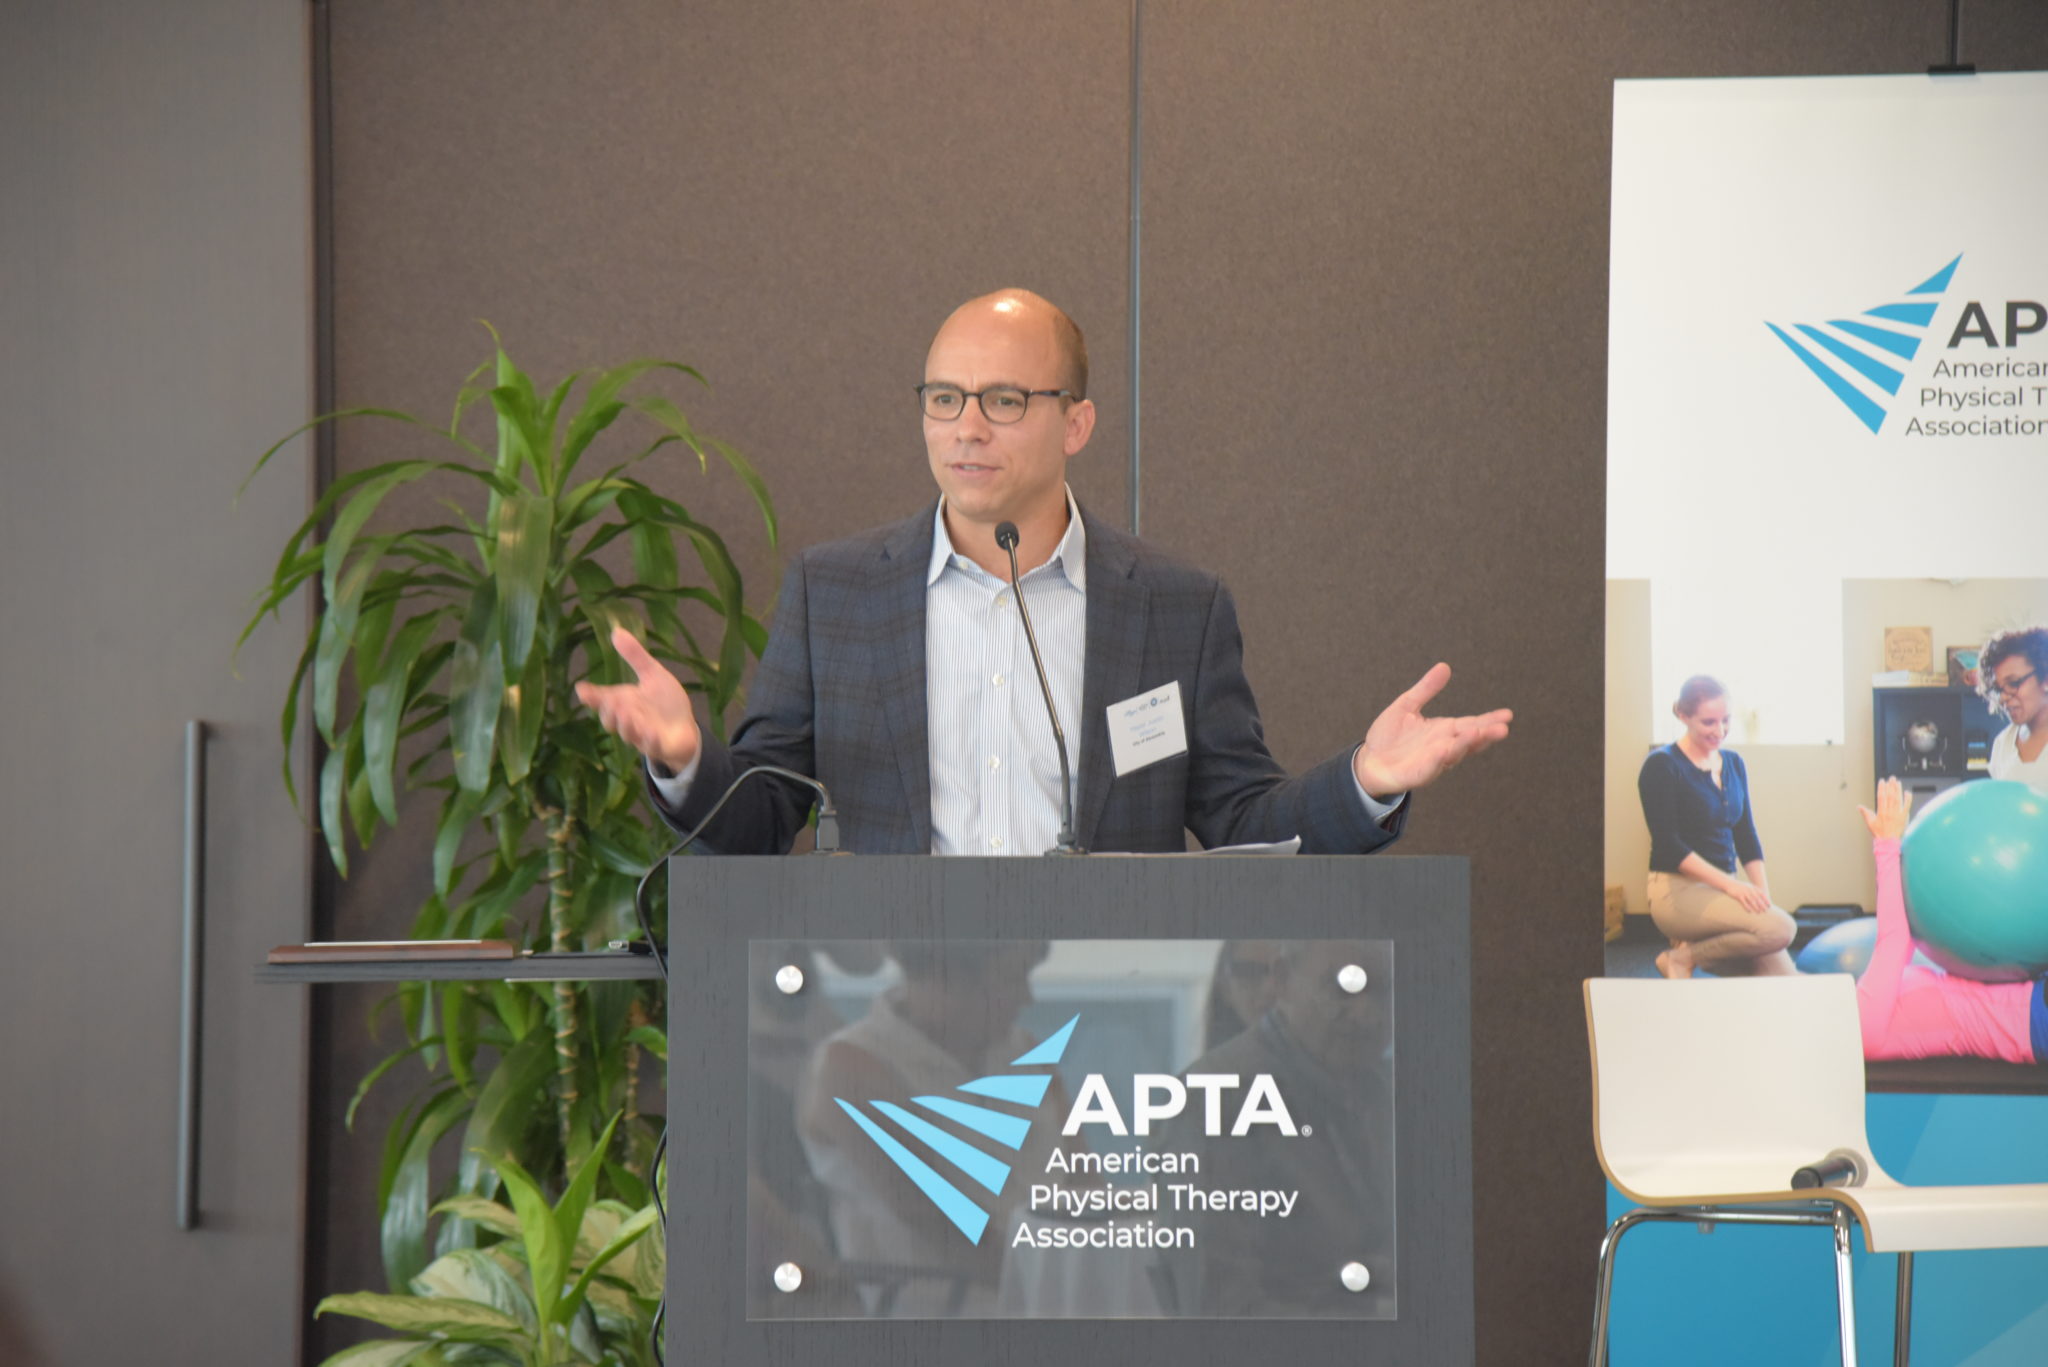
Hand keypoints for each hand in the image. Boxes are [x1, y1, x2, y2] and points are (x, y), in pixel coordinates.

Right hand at [574, 626, 700, 773]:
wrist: (684, 729)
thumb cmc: (665, 702)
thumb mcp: (652, 674)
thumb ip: (635, 656)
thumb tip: (616, 630)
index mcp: (623, 701)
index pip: (602, 699)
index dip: (591, 696)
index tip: (582, 689)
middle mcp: (628, 720)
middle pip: (610, 719)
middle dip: (609, 711)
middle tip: (611, 700)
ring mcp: (641, 735)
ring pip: (628, 733)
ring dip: (626, 724)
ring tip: (626, 712)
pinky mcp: (658, 746)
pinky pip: (651, 745)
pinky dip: (650, 739)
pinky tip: (651, 731)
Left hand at [1352, 663, 1512, 797]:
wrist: (1369, 761)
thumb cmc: (1389, 736)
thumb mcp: (1407, 705)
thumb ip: (1426, 689)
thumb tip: (1444, 666)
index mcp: (1444, 730)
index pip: (1472, 723)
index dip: (1489, 720)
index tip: (1508, 715)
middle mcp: (1444, 746)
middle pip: (1469, 740)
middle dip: (1486, 734)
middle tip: (1503, 728)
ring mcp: (1433, 761)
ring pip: (1454, 753)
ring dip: (1467, 745)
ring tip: (1480, 734)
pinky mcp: (1419, 774)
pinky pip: (1431, 767)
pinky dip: (1439, 759)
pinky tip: (1445, 750)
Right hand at [1725, 881, 1772, 914]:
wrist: (1729, 883)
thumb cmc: (1740, 886)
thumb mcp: (1748, 886)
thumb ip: (1754, 890)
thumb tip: (1761, 896)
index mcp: (1753, 887)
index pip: (1762, 894)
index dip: (1766, 900)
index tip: (1769, 906)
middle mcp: (1749, 890)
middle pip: (1757, 898)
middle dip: (1762, 905)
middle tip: (1765, 911)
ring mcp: (1744, 892)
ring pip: (1752, 901)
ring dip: (1756, 907)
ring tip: (1759, 912)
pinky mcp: (1738, 895)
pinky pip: (1744, 902)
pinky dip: (1747, 907)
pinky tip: (1749, 911)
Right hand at [1858, 776, 1911, 840]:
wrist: (1888, 842)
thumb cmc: (1880, 834)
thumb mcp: (1869, 823)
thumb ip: (1865, 813)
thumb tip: (1859, 807)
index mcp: (1881, 812)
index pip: (1881, 797)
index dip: (1881, 788)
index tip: (1882, 781)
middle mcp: (1889, 811)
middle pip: (1890, 795)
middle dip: (1890, 786)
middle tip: (1891, 778)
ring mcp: (1897, 813)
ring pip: (1897, 799)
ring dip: (1898, 789)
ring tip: (1897, 782)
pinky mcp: (1904, 816)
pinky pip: (1907, 806)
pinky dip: (1908, 799)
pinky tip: (1907, 792)